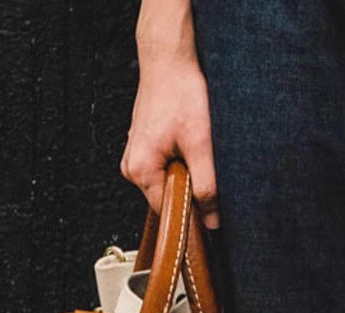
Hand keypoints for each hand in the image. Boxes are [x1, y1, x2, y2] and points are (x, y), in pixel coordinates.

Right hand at [121, 7, 218, 228]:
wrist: (169, 58)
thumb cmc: (181, 93)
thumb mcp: (200, 144)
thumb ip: (207, 186)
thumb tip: (212, 221)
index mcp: (139, 171)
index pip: (168, 212)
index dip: (192, 214)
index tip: (212, 210)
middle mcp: (131, 167)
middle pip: (167, 198)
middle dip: (190, 191)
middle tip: (206, 167)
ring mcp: (135, 157)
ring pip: (168, 183)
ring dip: (187, 175)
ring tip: (196, 150)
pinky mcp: (144, 147)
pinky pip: (165, 168)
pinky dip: (181, 163)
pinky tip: (189, 145)